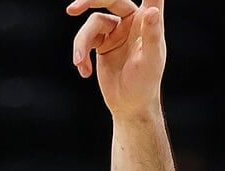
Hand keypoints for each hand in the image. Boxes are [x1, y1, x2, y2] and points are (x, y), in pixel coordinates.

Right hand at [67, 0, 166, 119]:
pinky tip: (83, 71)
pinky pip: (84, 41)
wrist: (130, 106)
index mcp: (145, 20)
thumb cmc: (146, 83)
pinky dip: (80, 55)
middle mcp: (130, 21)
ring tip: (80, 64)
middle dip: (88, 1)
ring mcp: (114, 32)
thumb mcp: (151, 60)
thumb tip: (152, 11)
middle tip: (72, 8)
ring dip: (81, 45)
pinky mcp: (100, 44)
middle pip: (107, 0)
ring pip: (90, 26)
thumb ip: (152, 34)